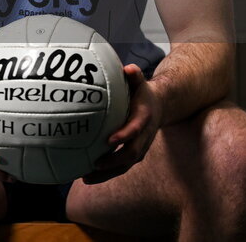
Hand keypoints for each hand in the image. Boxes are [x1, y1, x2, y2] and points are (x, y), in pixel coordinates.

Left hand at [81, 64, 162, 184]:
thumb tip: (128, 68)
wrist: (159, 107)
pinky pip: (121, 166)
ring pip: (125, 165)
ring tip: (86, 178)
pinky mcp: (134, 153)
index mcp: (144, 118)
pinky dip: (106, 173)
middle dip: (113, 161)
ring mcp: (140, 147)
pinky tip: (87, 176)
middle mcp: (144, 136)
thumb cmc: (142, 92)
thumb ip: (135, 75)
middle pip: (131, 153)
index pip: (135, 129)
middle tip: (94, 164)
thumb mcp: (141, 82)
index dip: (124, 135)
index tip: (109, 140)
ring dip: (107, 173)